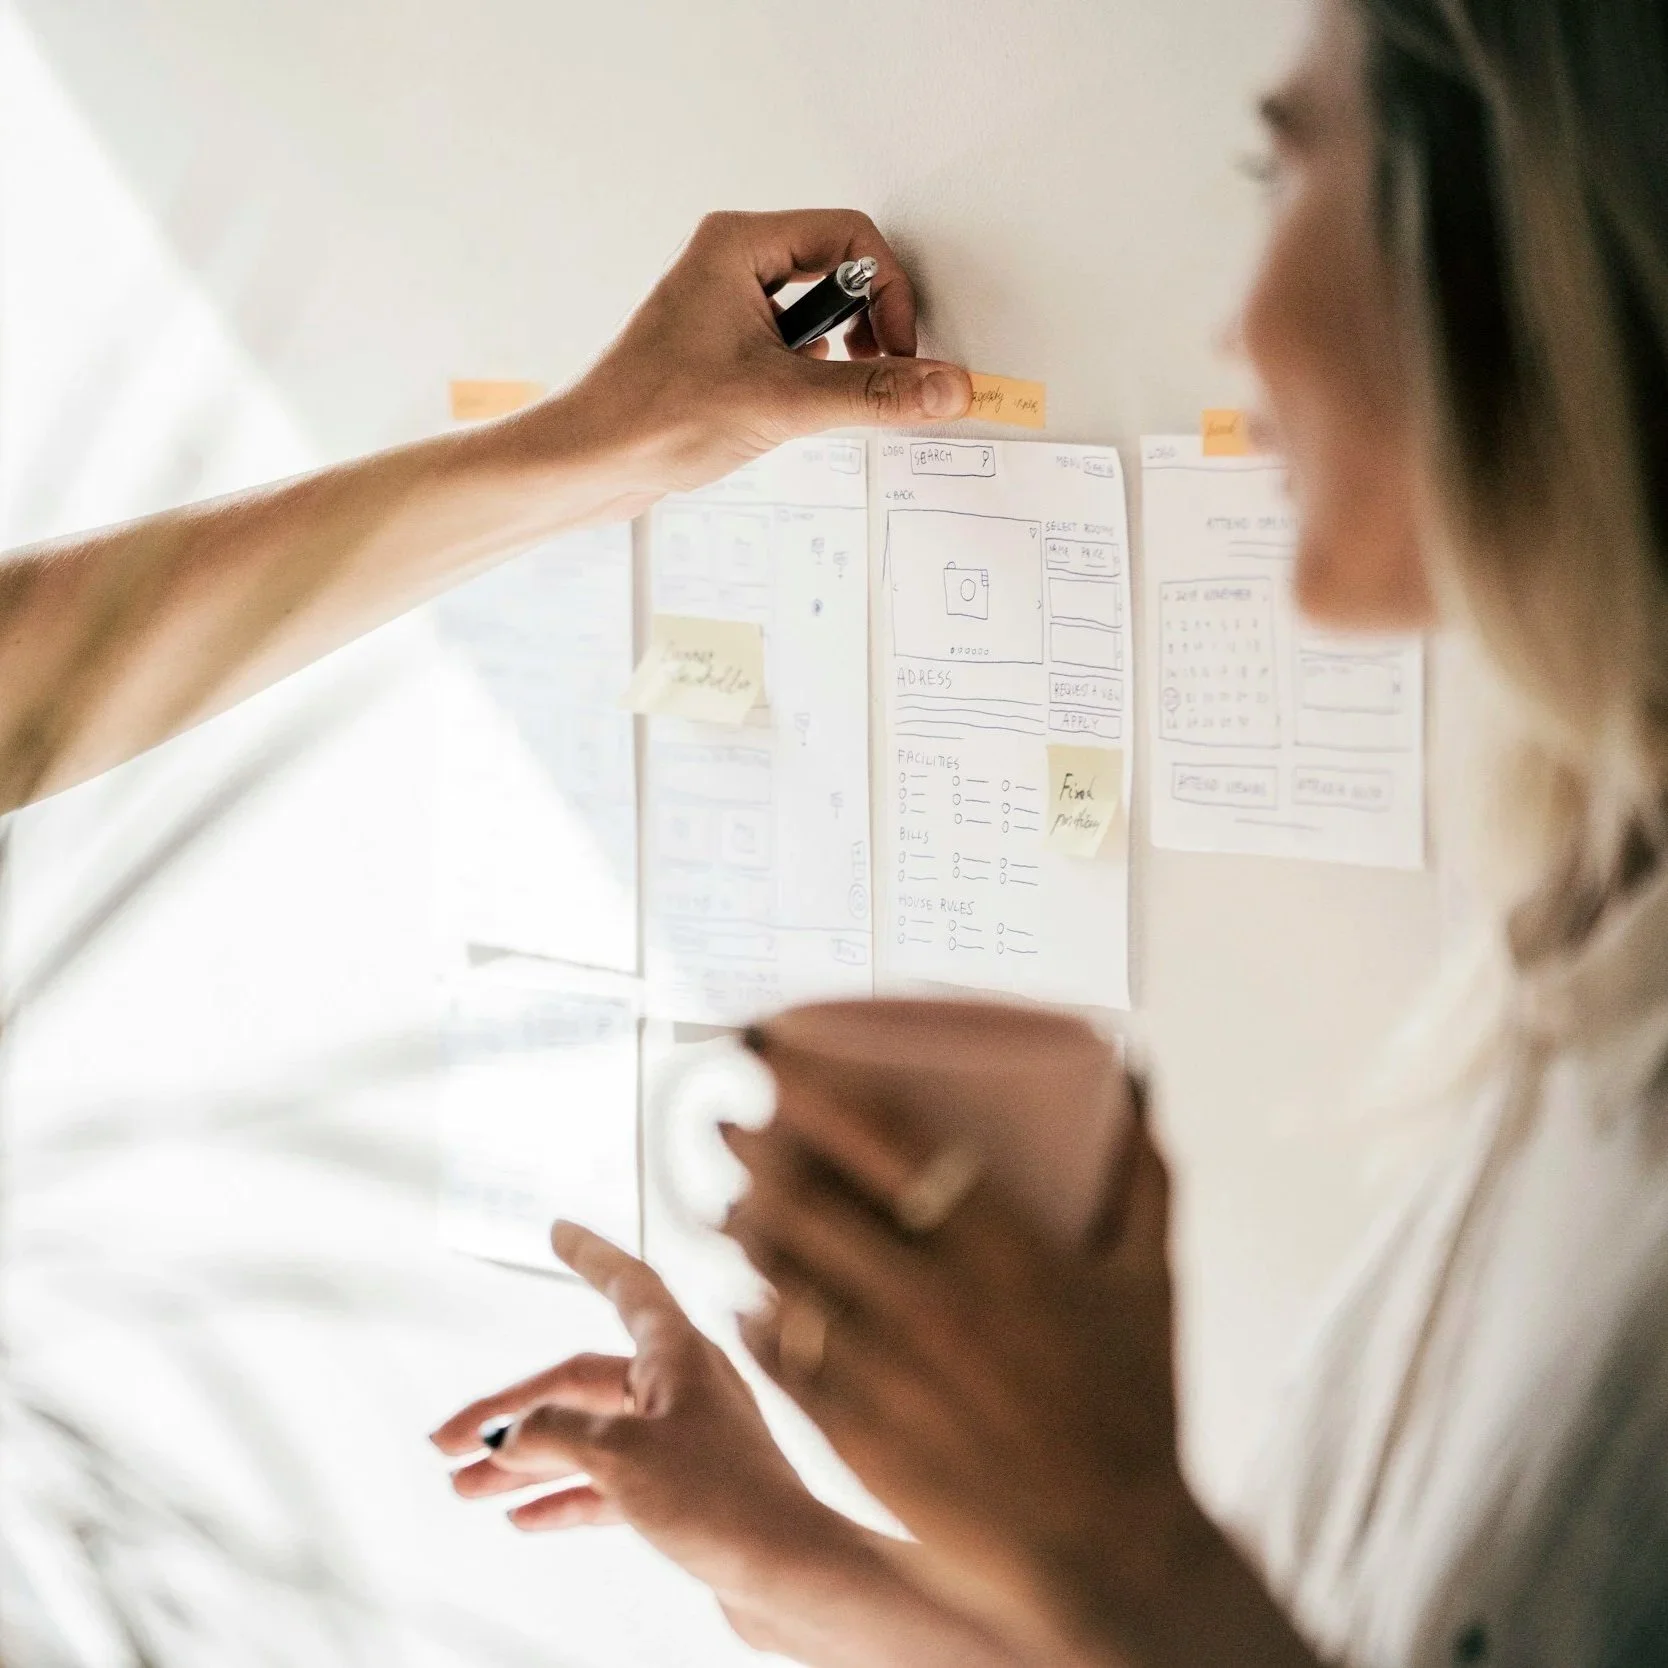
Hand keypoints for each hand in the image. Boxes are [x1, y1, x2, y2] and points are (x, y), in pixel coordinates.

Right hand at [429, 1224, 851, 1618]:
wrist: (791, 1576)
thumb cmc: (721, 1501)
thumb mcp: (623, 1458)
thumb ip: (558, 1435)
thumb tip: (511, 1432)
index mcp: (677, 1353)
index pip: (627, 1284)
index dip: (590, 1253)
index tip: (557, 1228)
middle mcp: (681, 1386)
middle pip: (580, 1383)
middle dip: (511, 1413)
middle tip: (445, 1445)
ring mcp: (683, 1440)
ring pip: (588, 1438)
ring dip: (526, 1463)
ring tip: (465, 1488)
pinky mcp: (684, 1492)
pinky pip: (610, 1483)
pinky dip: (566, 1496)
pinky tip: (523, 1517)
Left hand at [541, 209, 971, 507]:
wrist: (591, 463)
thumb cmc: (651, 415)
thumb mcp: (782, 401)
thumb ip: (874, 393)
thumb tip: (945, 386)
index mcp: (737, 244)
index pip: (851, 237)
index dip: (890, 293)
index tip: (899, 351)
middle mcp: (731, 263)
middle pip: (840, 271)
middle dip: (868, 327)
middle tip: (872, 372)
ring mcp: (727, 305)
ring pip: (819, 315)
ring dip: (837, 358)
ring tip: (816, 397)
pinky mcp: (725, 348)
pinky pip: (794, 346)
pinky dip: (811, 378)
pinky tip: (791, 412)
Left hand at [720, 1072, 1216, 1665]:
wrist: (1115, 1556)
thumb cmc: (1136, 1413)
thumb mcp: (1154, 1284)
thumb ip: (1144, 1175)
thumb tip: (1134, 1078)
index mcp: (1002, 1248)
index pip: (883, 1140)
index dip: (814, 1089)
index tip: (774, 1058)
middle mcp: (931, 1298)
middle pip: (808, 1197)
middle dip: (753, 1149)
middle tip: (727, 1123)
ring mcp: (886, 1368)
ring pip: (781, 1271)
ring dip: (743, 1225)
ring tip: (729, 1204)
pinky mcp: (856, 1432)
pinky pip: (781, 1353)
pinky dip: (756, 1315)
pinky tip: (749, 1296)